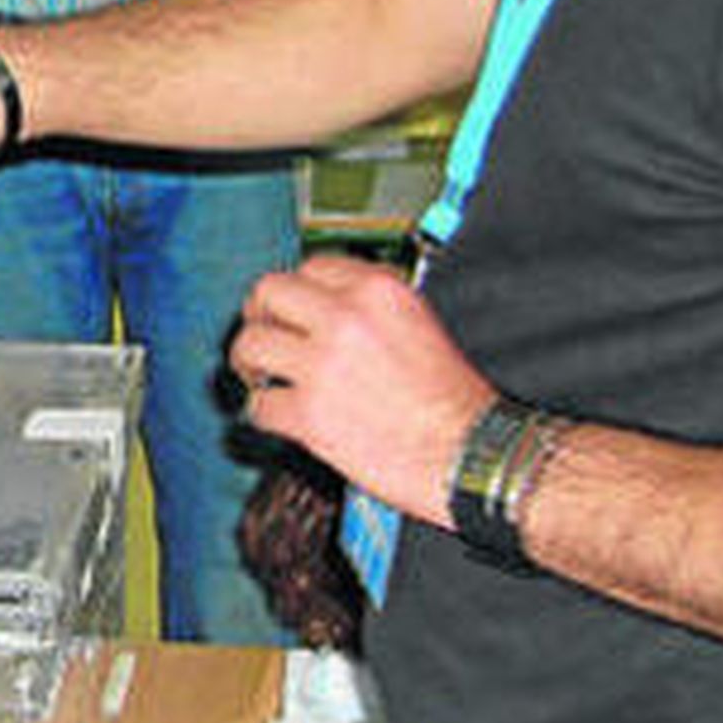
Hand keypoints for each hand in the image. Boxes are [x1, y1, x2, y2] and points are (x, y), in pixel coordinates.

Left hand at [230, 251, 491, 525]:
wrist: (472, 455)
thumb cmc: (455, 399)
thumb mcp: (421, 323)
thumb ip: (372, 307)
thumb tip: (328, 307)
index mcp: (377, 290)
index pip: (310, 267)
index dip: (296, 291)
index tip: (291, 309)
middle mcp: (346, 318)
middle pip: (267, 293)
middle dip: (259, 315)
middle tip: (264, 337)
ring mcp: (323, 365)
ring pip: (250, 344)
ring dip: (250, 362)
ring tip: (262, 377)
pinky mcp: (310, 415)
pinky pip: (259, 404)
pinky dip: (264, 413)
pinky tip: (279, 417)